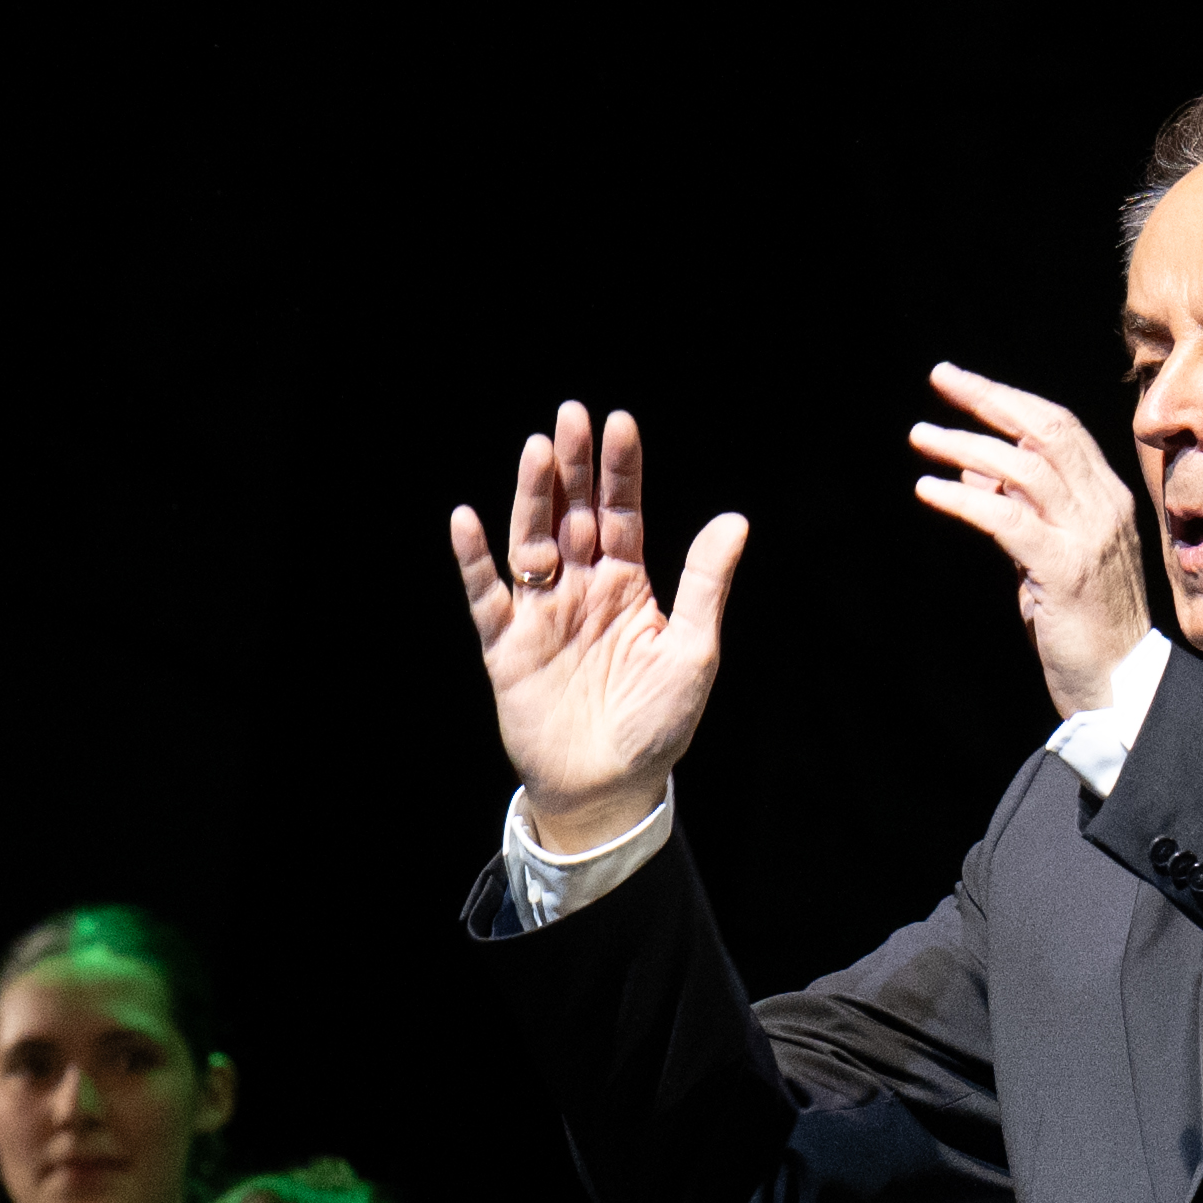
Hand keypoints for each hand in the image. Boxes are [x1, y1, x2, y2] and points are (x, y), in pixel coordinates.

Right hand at [456, 404, 755, 853]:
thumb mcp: (692, 652)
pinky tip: (468, 520)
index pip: (622, 514)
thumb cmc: (658, 724)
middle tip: (570, 415)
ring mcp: (542, 614)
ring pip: (532, 542)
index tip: (619, 422)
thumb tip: (734, 519)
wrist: (609, 788)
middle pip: (574, 515)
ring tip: (535, 450)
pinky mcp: (506, 646)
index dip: (620, 471)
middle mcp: (582, 590)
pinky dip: (474, 559)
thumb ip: (704, 584)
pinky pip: (486, 596)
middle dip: (573, 467)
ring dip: (531, 498)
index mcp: (628, 586)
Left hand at [904, 363, 1161, 721]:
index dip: (1008, 397)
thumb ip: (1019, 509)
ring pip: (1025, 468)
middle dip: (988, 398)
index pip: (1059, 426)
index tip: (961, 381)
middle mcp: (1104, 507)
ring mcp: (1088, 538)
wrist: (1120, 687)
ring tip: (922, 435)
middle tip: (940, 377)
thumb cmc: (1082, 624)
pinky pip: (1008, 520)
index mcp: (1106, 498)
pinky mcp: (1065, 571)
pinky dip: (964, 499)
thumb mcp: (1048, 555)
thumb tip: (973, 469)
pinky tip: (929, 489)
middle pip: (1045, 430)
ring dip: (967, 445)